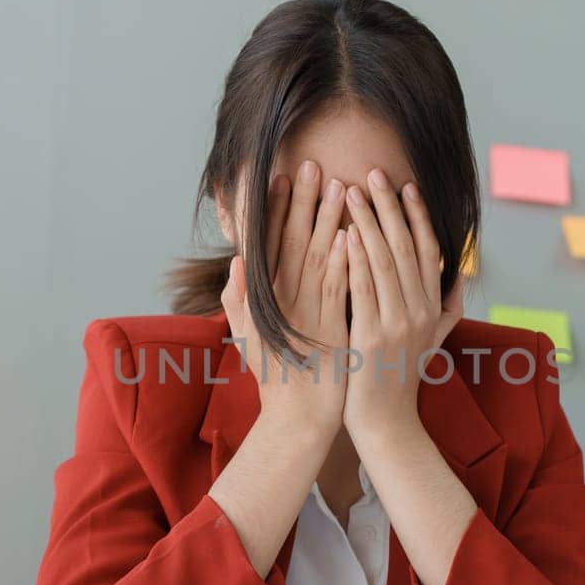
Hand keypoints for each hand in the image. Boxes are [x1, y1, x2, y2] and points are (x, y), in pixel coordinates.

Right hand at [221, 160, 349, 438]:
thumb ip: (238, 301)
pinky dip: (340, 262)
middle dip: (304, 201)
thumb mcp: (249, 338)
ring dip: (328, 221)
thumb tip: (235, 262)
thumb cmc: (277, 378)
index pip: (271, 243)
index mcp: (265, 299)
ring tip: (340, 187)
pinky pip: (335, 290)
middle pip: (293, 241)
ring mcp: (306, 315)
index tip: (283, 176)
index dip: (278, 209)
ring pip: (317, 259)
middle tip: (313, 165)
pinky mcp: (329, 331)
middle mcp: (282, 302)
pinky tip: (348, 236)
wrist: (297, 420)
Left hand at [342, 169, 463, 445]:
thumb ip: (448, 308)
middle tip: (373, 173)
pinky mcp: (371, 337)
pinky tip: (344, 234)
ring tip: (352, 192)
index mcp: (433, 308)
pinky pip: (363, 290)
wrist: (387, 425)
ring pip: (383, 261)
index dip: (416, 216)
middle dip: (389, 207)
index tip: (404, 186)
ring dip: (368, 223)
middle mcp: (420, 311)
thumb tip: (457, 277)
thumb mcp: (433, 342)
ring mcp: (397, 324)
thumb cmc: (401, 380)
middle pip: (406, 247)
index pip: (427, 250)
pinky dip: (354, 259)